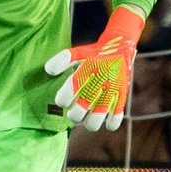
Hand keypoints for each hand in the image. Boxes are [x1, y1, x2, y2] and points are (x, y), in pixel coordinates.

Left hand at [44, 5, 145, 132]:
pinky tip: (105, 122)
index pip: (71, 89)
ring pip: (98, 116)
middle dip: (74, 115)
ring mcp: (112, 88)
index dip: (63, 99)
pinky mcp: (122, 94)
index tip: (63, 101)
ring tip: (86, 121)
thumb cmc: (94, 54)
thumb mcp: (77, 52)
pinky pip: (117, 115)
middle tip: (73, 113)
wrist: (120, 47)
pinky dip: (111, 123)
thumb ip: (62, 60)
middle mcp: (99, 79)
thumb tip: (48, 70)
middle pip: (82, 107)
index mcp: (87, 69)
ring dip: (90, 123)